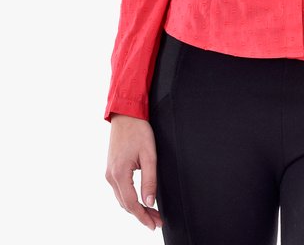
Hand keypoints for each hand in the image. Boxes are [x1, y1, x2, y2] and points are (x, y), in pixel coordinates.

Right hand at [105, 113, 162, 230]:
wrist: (126, 115)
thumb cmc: (139, 131)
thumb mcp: (149, 155)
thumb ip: (149, 180)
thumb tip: (150, 202)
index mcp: (119, 174)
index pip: (132, 204)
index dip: (143, 217)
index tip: (154, 225)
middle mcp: (111, 176)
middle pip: (125, 204)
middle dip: (141, 215)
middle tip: (157, 221)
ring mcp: (109, 173)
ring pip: (122, 199)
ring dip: (135, 208)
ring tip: (151, 213)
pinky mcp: (111, 169)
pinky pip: (119, 190)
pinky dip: (129, 199)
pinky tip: (140, 200)